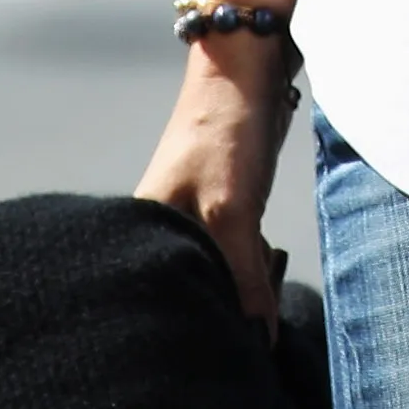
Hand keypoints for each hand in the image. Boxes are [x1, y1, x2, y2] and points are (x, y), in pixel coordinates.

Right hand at [136, 40, 298, 330]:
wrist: (248, 69)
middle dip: (228, 302)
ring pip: (221, 274)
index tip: (226, 339)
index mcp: (142, 236)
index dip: (196, 324)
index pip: (163, 302)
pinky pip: (236, 255)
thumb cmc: (224, 134)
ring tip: (259, 258)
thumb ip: (241, 278)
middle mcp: (160, 232)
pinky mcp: (221, 212)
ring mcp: (191, 221)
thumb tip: (255, 339)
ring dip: (246, 278)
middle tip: (252, 290)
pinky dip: (254, 260)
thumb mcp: (233, 213)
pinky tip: (266, 253)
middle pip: (196, 291)